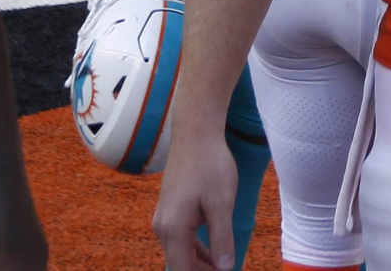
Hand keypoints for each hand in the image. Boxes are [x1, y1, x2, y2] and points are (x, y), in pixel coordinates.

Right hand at [152, 131, 238, 269]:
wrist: (195, 133)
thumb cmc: (210, 165)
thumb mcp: (221, 205)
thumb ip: (221, 240)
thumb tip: (225, 268)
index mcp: (174, 228)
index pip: (183, 270)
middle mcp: (162, 225)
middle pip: (179, 264)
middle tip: (228, 269)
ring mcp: (163, 216)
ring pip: (179, 252)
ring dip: (200, 263)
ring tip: (224, 266)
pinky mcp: (169, 208)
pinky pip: (179, 238)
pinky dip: (195, 249)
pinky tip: (213, 251)